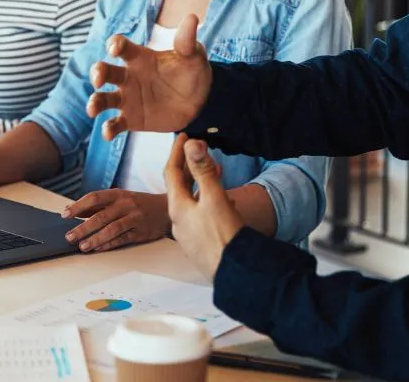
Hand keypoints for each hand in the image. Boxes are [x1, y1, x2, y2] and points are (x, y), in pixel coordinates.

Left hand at [62, 189, 170, 252]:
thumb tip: (76, 211)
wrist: (166, 208)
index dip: (79, 206)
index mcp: (118, 194)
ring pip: (111, 229)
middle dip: (83, 227)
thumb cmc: (139, 203)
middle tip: (69, 236)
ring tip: (82, 246)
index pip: (94, 198)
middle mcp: (126, 205)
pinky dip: (108, 244)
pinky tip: (98, 249)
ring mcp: (134, 218)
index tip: (65, 215)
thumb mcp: (121, 198)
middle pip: (101, 216)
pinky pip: (122, 239)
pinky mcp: (141, 232)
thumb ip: (100, 204)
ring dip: (95, 239)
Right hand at [86, 15, 210, 139]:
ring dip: (94, 102)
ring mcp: (127, 99)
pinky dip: (108, 128)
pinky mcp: (131, 119)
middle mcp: (128, 77)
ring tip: (93, 109)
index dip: (115, 45)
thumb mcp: (193, 57)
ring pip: (103, 98)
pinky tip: (108, 133)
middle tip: (98, 79)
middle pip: (104, 71)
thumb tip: (192, 18)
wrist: (200, 102)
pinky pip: (115, 123)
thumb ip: (187, 41)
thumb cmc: (192, 73)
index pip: (121, 46)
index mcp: (140, 58)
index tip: (114, 49)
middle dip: (97, 72)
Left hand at [164, 134, 243, 279]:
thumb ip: (203, 171)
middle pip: (180, 188)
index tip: (183, 136)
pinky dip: (209, 202)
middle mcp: (179, 222)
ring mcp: (190, 235)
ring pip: (192, 202)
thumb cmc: (224, 236)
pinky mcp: (202, 245)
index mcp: (177, 208)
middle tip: (199, 151)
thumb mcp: (214, 198)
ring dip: (201, 184)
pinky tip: (225, 202)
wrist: (236, 273)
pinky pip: (201, 216)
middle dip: (190, 167)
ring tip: (216, 171)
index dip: (177, 152)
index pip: (171, 172)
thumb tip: (191, 144)